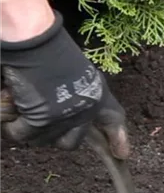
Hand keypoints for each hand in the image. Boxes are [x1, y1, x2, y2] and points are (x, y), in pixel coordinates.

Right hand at [0, 11, 130, 158]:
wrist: (35, 38)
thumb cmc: (47, 49)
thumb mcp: (72, 74)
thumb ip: (75, 96)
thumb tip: (64, 119)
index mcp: (96, 92)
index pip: (113, 118)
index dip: (118, 137)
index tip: (123, 154)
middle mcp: (88, 108)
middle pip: (69, 142)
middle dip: (49, 134)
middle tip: (33, 115)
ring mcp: (67, 116)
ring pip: (41, 139)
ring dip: (26, 124)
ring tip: (22, 98)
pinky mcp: (44, 120)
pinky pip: (22, 134)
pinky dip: (12, 121)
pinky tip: (13, 100)